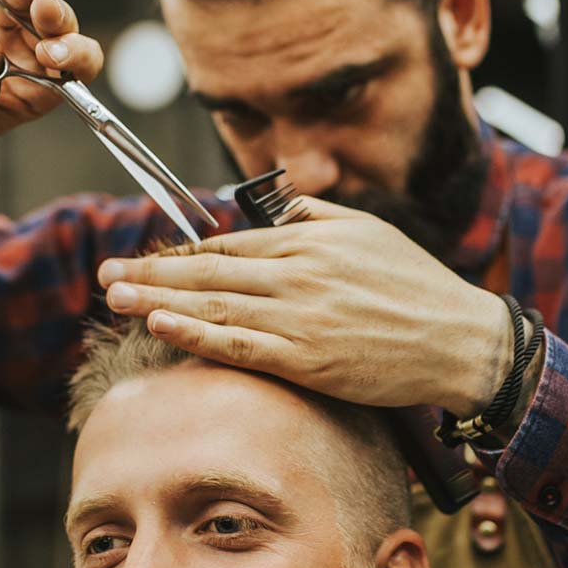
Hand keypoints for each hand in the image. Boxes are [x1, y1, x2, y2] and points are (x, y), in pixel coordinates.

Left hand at [96, 198, 513, 414]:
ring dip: (158, 299)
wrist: (461, 342)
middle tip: (106, 274)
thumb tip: (273, 208)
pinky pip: (239, 345)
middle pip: (209, 269)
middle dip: (152, 270)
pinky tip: (162, 324)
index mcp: (310, 241)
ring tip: (116, 296)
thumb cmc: (417, 288)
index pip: (229, 243)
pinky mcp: (308, 359)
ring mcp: (301, 317)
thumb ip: (315, 216)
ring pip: (215, 305)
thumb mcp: (368, 232)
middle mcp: (299, 274)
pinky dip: (196, 334)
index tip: (145, 258)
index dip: (181, 253)